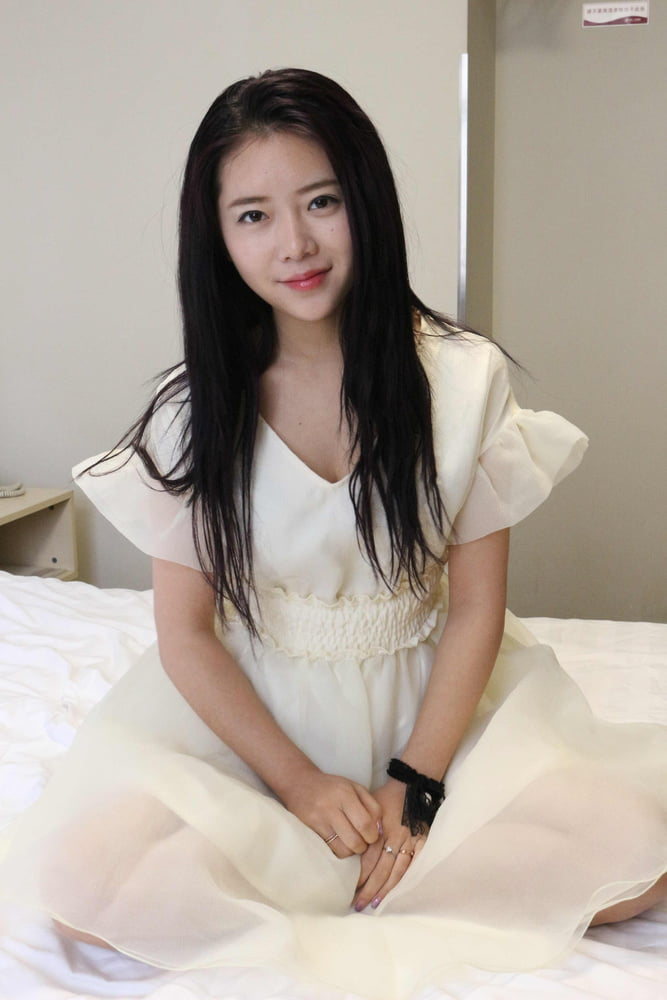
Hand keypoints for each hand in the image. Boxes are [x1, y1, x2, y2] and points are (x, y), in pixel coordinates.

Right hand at [282, 768, 381, 856]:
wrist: (300, 784)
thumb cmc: (333, 787)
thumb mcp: (354, 788)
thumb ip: (371, 805)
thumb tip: (380, 829)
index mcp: (345, 794)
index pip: (365, 823)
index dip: (373, 835)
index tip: (372, 835)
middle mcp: (331, 808)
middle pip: (355, 841)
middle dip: (363, 846)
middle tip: (363, 841)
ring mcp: (319, 821)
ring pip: (343, 849)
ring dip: (352, 850)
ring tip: (351, 841)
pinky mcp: (310, 831)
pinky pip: (331, 850)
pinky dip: (340, 850)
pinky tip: (340, 842)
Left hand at [353, 779, 426, 910]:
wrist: (411, 785)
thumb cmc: (387, 797)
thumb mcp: (369, 807)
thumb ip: (362, 827)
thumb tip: (351, 846)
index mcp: (380, 829)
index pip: (368, 860)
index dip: (360, 877)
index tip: (351, 890)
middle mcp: (395, 838)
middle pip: (381, 870)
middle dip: (369, 889)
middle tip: (358, 905)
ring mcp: (410, 841)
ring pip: (397, 872)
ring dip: (385, 890)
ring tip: (375, 904)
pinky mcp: (422, 842)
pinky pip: (414, 865)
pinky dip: (405, 879)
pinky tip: (398, 892)